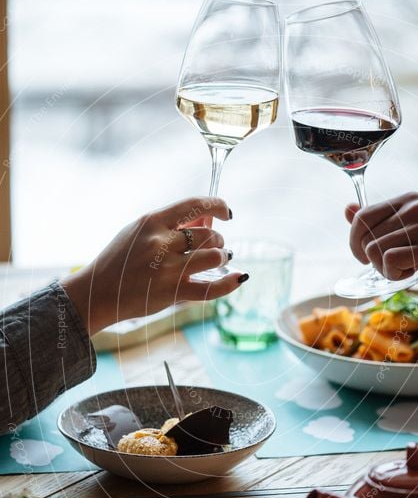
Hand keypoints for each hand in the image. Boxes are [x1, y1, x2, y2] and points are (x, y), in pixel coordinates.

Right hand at [62, 196, 246, 334]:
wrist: (97, 293)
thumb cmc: (119, 261)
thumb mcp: (139, 232)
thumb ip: (171, 224)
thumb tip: (209, 215)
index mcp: (152, 222)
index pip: (195, 204)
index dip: (218, 205)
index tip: (227, 212)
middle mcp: (160, 243)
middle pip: (209, 234)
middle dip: (218, 240)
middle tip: (214, 247)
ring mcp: (167, 269)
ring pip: (214, 256)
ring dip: (222, 257)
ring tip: (218, 260)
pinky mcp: (172, 293)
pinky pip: (211, 289)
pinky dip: (230, 283)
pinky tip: (239, 277)